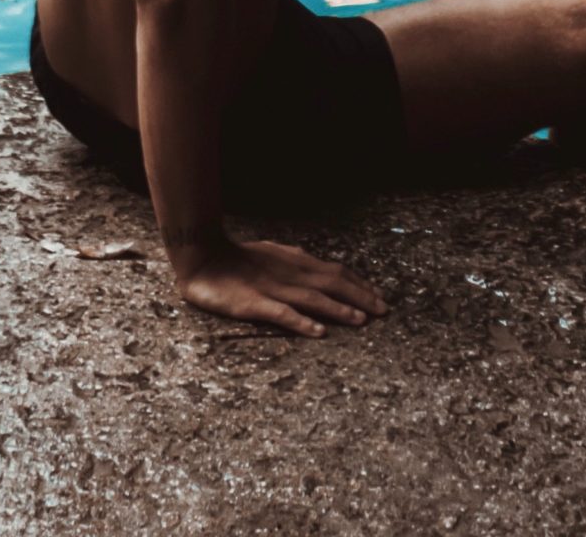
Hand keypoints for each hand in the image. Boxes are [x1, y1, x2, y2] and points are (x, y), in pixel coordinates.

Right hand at [168, 233, 386, 336]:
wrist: (201, 256)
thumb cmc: (236, 258)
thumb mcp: (272, 254)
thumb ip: (294, 261)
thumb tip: (317, 264)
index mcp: (294, 262)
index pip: (335, 271)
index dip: (359, 284)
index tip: (380, 297)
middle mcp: (289, 273)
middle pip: (332, 284)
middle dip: (360, 297)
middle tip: (384, 311)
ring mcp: (273, 288)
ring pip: (313, 299)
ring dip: (339, 309)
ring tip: (361, 320)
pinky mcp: (255, 304)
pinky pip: (282, 314)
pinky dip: (302, 322)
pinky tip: (318, 332)